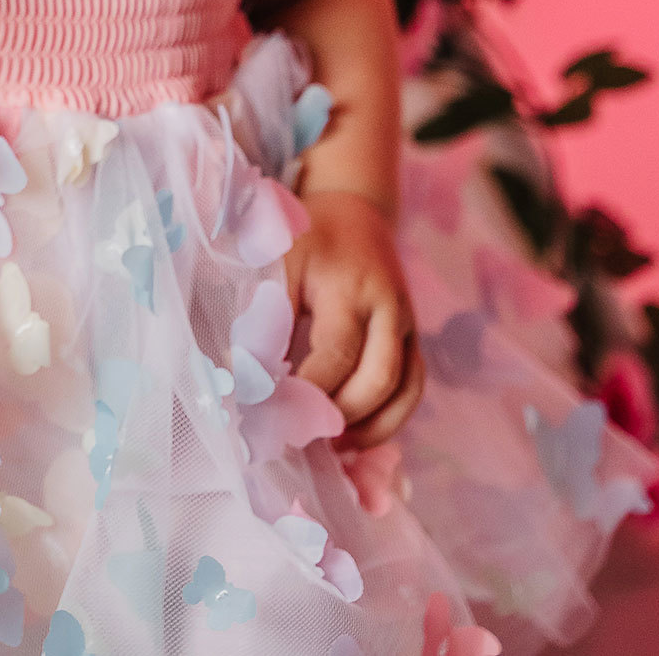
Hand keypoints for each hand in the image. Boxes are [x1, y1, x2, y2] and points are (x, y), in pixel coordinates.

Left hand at [283, 189, 422, 449]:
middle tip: (300, 438)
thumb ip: (264, 318)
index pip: (336, 352)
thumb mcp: (276, 262)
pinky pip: (412, 389)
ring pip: (404, 390)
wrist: (354, 211)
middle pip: (378, 378)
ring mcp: (406, 323)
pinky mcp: (412, 339)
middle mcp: (386, 305)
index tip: (274, 417)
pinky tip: (353, 438)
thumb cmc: (303, 239)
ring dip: (369, 428)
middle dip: (340, 416)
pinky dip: (388, 420)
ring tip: (328, 447)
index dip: (308, 394)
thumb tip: (245, 381)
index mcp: (348, 283)